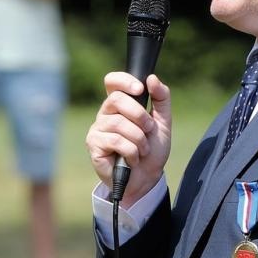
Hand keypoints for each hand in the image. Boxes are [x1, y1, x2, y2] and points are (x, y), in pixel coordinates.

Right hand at [86, 72, 172, 205]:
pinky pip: (116, 141)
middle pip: (116, 99)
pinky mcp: (94, 146)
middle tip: (149, 130)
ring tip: (143, 149)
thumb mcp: (163, 123)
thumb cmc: (152, 150)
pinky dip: (132, 151)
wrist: (147, 179)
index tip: (140, 89)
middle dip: (140, 116)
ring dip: (139, 138)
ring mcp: (97, 129)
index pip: (112, 81)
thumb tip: (152, 78)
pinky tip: (133, 159)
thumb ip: (161, 99)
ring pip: (119, 123)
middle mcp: (105, 114)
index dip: (124, 80)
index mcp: (120, 105)